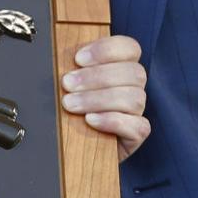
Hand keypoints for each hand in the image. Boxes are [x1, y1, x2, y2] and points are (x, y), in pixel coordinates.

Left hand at [62, 35, 148, 161]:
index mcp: (121, 68)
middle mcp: (133, 88)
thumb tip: (61, 60)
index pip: (130, 48)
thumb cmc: (70, 112)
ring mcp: (137, 112)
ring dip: (98, 99)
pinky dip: (111, 121)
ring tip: (71, 105)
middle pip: (133, 73)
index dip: (107, 49)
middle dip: (96, 76)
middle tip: (67, 84)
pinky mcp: (136, 135)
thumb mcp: (70, 87)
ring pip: (134, 98)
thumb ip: (73, 70)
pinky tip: (90, 121)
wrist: (72, 149)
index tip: (78, 59)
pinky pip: (137, 126)